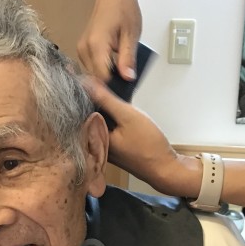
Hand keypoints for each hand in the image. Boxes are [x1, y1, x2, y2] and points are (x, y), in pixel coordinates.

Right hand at [78, 0, 141, 81]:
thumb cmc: (123, 8)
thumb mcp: (131, 34)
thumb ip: (128, 58)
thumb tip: (128, 78)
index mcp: (96, 45)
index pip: (102, 78)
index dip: (114, 88)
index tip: (125, 94)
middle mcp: (84, 49)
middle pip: (95, 79)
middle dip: (110, 85)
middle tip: (126, 89)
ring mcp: (81, 49)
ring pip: (92, 75)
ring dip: (106, 78)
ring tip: (121, 78)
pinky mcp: (82, 49)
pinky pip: (91, 67)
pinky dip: (102, 71)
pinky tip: (114, 71)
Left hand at [82, 76, 184, 194]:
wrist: (165, 168)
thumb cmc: (149, 145)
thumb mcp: (128, 116)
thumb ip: (106, 99)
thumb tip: (87, 83)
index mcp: (92, 138)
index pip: (80, 110)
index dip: (80, 92)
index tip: (78, 76)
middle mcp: (94, 144)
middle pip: (88, 115)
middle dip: (90, 98)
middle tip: (92, 80)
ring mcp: (104, 147)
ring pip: (98, 121)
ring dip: (101, 107)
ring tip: (103, 90)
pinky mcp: (113, 147)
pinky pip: (107, 127)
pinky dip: (109, 117)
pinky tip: (116, 107)